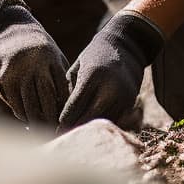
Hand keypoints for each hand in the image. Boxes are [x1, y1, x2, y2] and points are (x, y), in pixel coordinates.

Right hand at [0, 0, 68, 126]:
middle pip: (42, 104)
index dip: (62, 113)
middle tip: (55, 134)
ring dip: (34, 121)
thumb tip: (72, 109)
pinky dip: (19, 111)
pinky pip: (11, 101)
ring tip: (42, 130)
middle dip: (49, 122)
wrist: (7, 28)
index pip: (58, 94)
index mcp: (48, 60)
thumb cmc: (39, 48)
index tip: (67, 125)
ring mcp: (12, 72)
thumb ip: (61, 79)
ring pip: (25, 107)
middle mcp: (30, 66)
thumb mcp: (54, 57)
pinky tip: (26, 117)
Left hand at [59, 9, 164, 130]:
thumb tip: (58, 114)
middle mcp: (109, 88)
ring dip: (87, 129)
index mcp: (92, 77)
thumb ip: (68, 89)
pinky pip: (113, 120)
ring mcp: (122, 96)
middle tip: (61, 137)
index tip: (53, 129)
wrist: (126, 46)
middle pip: (87, 118)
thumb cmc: (95, 55)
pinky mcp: (130, 102)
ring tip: (73, 135)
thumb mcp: (78, 67)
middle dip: (73, 129)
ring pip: (101, 122)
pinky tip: (90, 128)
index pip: (74, 107)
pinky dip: (100, 124)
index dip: (62, 121)